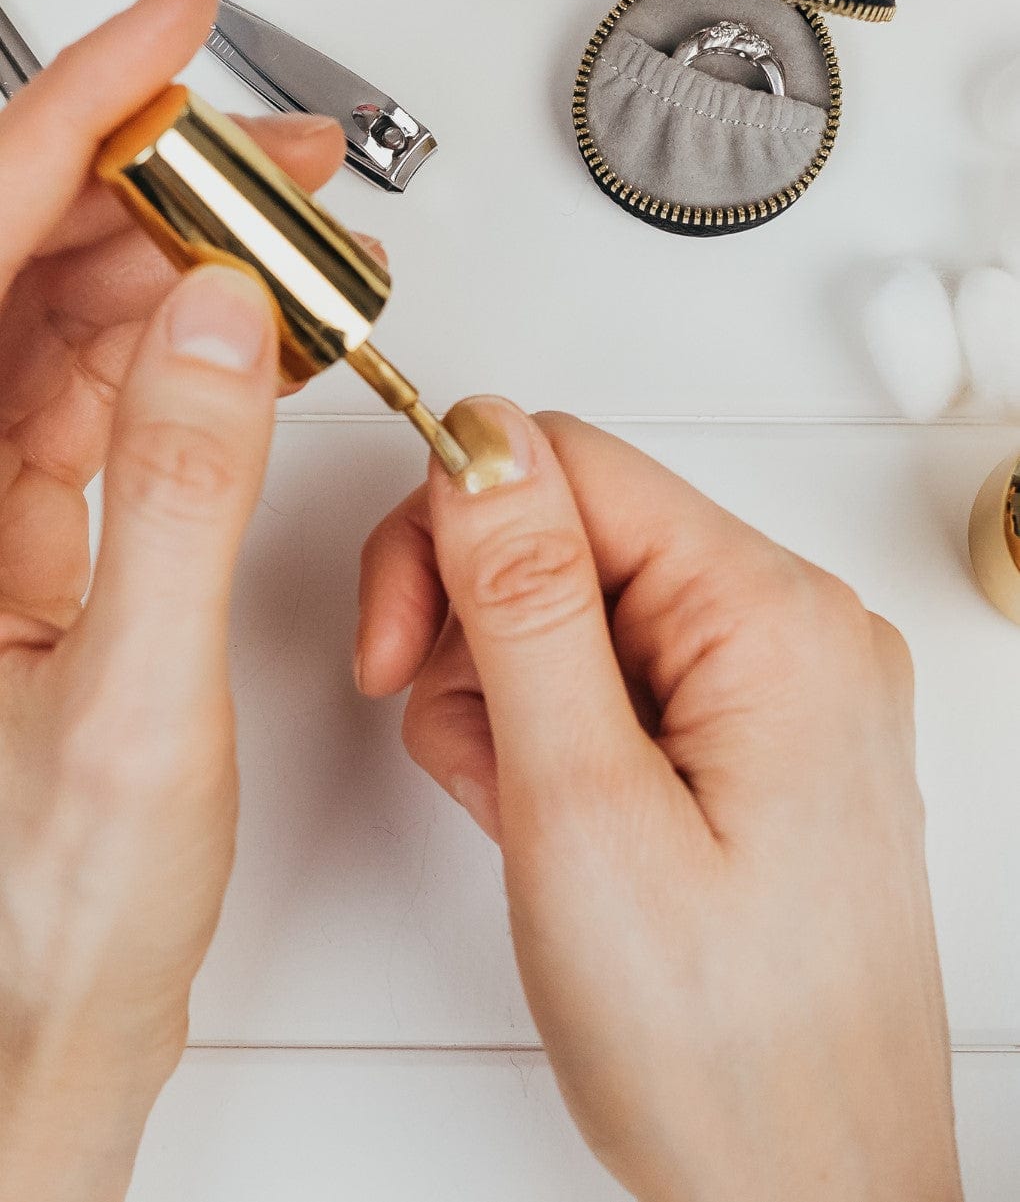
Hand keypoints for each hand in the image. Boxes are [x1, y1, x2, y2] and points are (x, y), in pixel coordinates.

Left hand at [0, 0, 375, 1201]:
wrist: (38, 1042)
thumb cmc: (48, 930)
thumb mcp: (142, 709)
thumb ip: (180, 495)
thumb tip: (225, 322)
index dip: (72, 116)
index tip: (165, 31)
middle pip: (23, 268)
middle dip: (156, 181)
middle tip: (268, 147)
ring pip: (70, 326)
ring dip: (186, 264)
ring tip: (293, 235)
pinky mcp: (37, 553)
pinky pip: (109, 405)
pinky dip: (191, 354)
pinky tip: (257, 332)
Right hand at [358, 399, 961, 1201]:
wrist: (808, 1199)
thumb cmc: (724, 1050)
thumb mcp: (584, 808)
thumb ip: (524, 603)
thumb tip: (480, 443)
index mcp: (773, 618)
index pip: (570, 464)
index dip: (451, 527)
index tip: (392, 634)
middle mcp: (796, 631)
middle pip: (574, 531)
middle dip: (480, 627)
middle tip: (468, 745)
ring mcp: (782, 689)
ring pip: (581, 610)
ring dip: (511, 696)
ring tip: (523, 814)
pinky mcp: (757, 741)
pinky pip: (619, 680)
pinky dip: (556, 737)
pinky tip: (555, 823)